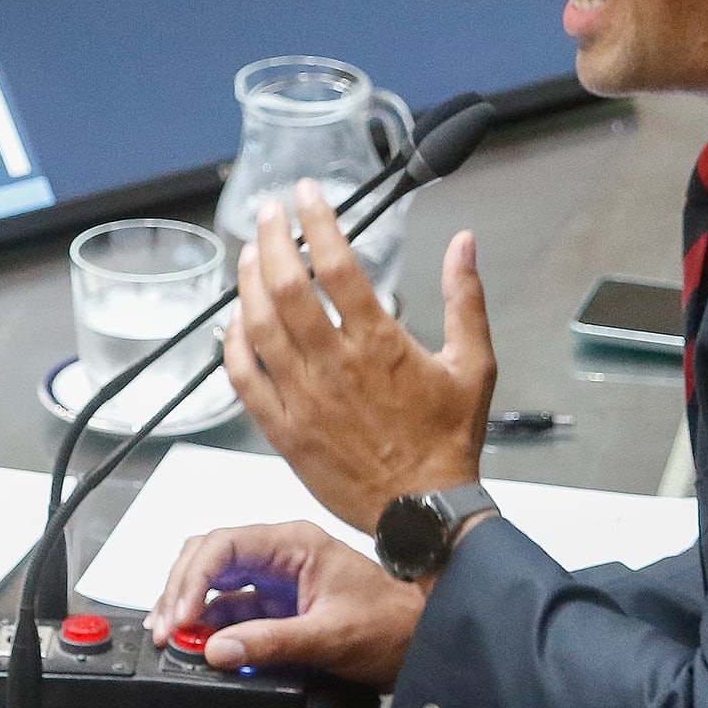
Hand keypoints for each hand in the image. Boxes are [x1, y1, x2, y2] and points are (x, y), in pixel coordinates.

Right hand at [146, 520, 422, 685]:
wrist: (426, 640)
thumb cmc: (395, 624)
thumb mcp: (330, 636)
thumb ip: (270, 642)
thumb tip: (219, 650)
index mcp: (295, 544)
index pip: (224, 545)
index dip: (192, 578)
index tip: (180, 615)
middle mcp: (282, 555)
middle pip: (210, 558)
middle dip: (181, 590)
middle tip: (166, 628)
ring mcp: (279, 580)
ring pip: (216, 583)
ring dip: (190, 609)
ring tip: (174, 639)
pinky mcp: (280, 606)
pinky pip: (233, 610)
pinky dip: (211, 627)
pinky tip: (201, 646)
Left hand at [222, 179, 497, 533]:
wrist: (423, 512)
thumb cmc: (447, 442)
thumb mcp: (474, 364)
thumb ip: (466, 298)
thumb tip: (463, 242)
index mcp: (380, 345)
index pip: (337, 265)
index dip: (318, 221)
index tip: (309, 195)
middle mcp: (335, 366)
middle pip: (286, 286)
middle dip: (273, 238)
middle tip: (270, 212)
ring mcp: (303, 398)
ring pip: (259, 326)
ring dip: (248, 282)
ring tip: (250, 252)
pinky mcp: (284, 430)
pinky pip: (245, 379)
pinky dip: (233, 345)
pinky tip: (235, 321)